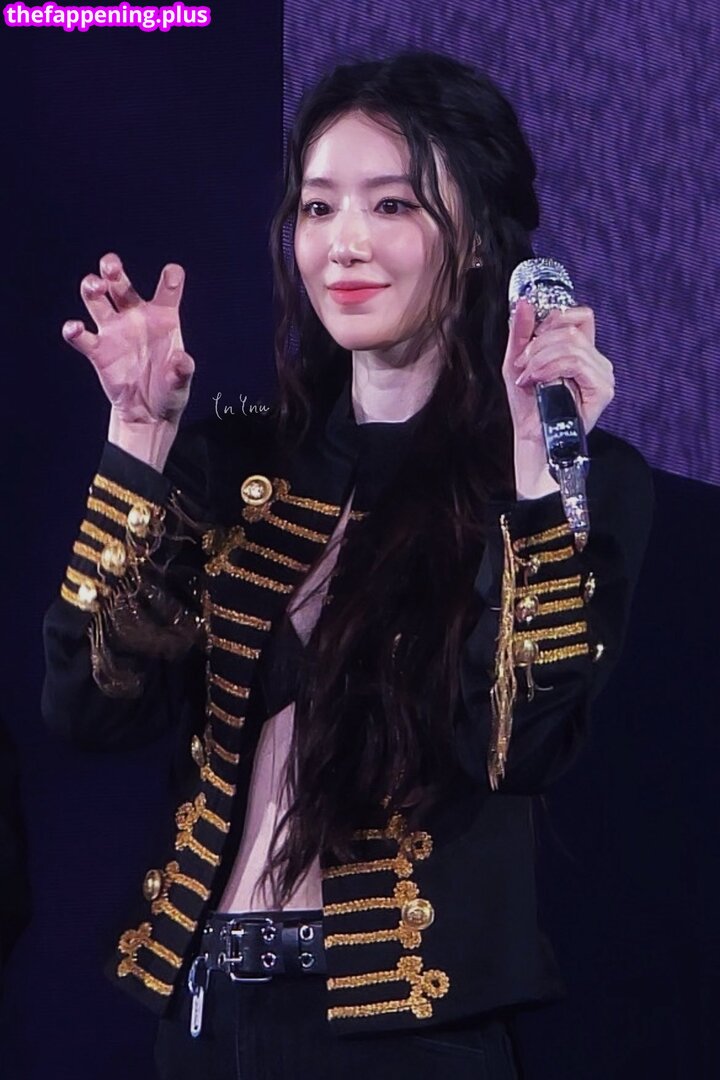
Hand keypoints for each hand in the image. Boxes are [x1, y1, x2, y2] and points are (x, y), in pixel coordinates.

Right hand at [62, 253, 194, 427]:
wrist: (148, 413)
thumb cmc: (169, 391)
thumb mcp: (181, 382)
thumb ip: (182, 370)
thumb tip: (181, 360)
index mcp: (163, 317)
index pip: (167, 290)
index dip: (170, 279)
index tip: (172, 274)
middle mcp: (136, 316)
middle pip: (119, 282)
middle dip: (112, 269)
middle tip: (111, 267)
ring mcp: (114, 331)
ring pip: (96, 298)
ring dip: (91, 287)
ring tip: (95, 287)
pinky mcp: (98, 350)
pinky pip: (81, 336)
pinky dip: (73, 330)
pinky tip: (75, 329)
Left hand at [501, 297, 614, 496]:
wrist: (530, 437)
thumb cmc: (526, 404)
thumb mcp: (516, 362)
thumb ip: (520, 332)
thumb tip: (524, 302)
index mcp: (581, 350)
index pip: (581, 315)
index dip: (554, 318)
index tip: (531, 338)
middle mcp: (596, 360)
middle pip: (570, 328)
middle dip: (538, 344)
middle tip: (522, 364)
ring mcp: (602, 374)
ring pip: (572, 345)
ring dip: (541, 358)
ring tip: (528, 376)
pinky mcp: (602, 389)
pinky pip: (577, 363)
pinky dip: (551, 368)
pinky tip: (537, 381)